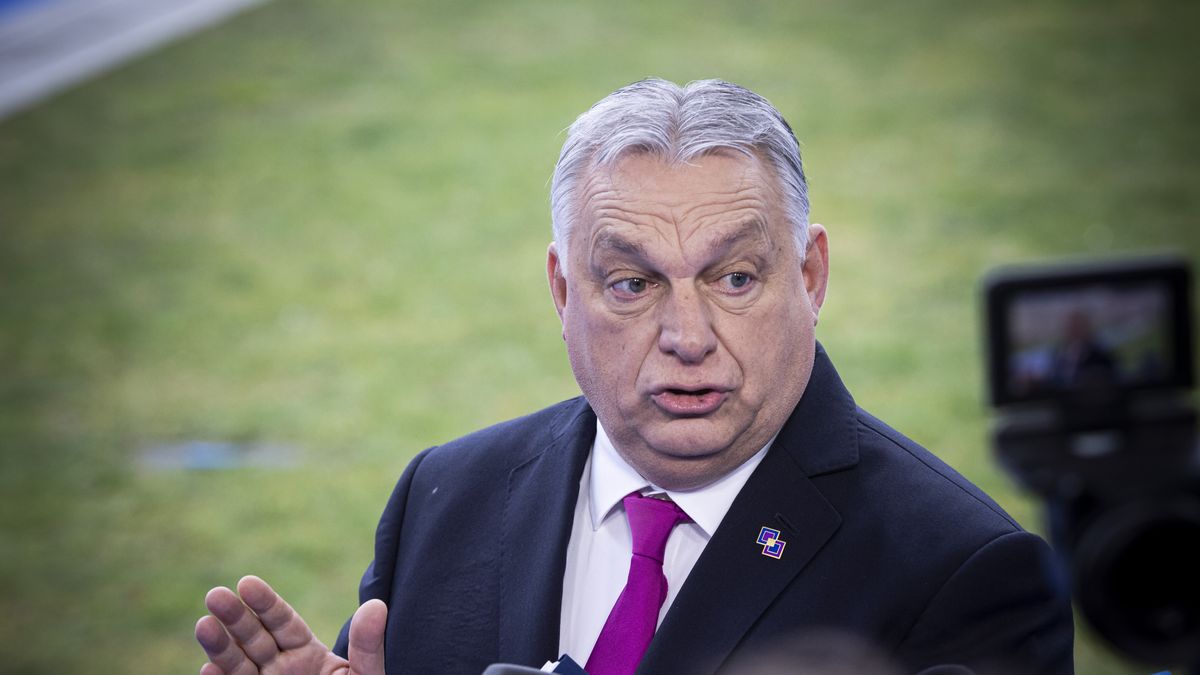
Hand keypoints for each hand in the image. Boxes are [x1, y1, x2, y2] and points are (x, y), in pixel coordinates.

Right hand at [196, 575, 385, 674]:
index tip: (246, 583)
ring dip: (219, 646)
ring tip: (204, 624)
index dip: (264, 603)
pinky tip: (209, 669)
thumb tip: (376, 606)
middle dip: (235, 617)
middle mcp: (279, 670)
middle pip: (254, 638)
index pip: (282, 622)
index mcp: (306, 654)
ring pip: (238, 664)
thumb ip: (368, 646)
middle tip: (215, 595)